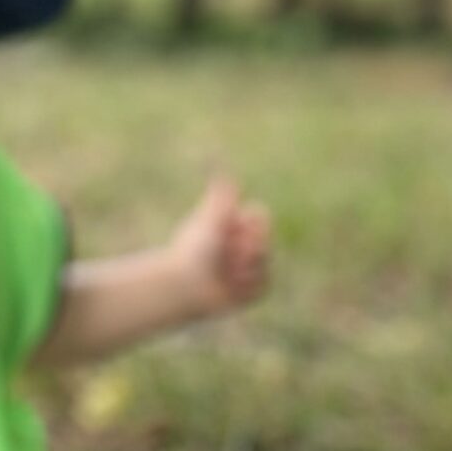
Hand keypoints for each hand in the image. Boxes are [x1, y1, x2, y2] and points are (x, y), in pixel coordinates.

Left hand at [164, 176, 270, 321]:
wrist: (184, 283)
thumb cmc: (192, 250)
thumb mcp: (210, 218)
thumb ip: (220, 194)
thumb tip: (219, 160)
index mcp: (235, 227)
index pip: (260, 215)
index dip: (249, 221)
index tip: (229, 227)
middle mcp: (244, 246)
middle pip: (267, 237)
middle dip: (250, 243)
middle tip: (228, 251)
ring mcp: (250, 268)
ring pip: (267, 261)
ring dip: (247, 264)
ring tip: (227, 271)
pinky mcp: (252, 291)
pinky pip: (265, 282)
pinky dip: (249, 283)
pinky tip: (231, 285)